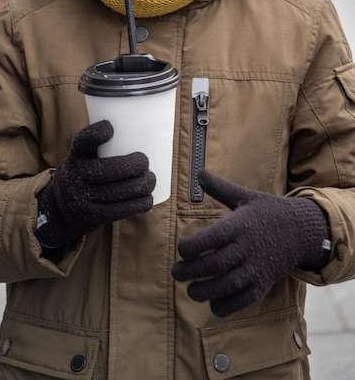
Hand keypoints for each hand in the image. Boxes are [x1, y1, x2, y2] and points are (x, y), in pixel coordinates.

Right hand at [36, 120, 155, 247]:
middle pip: (107, 170)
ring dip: (142, 185)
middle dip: (134, 166)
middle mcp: (75, 175)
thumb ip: (106, 143)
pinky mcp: (93, 216)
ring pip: (118, 192)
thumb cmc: (85, 171)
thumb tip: (151, 125)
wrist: (61, 207)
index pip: (82, 141)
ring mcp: (82, 198)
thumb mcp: (84, 155)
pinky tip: (148, 198)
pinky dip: (140, 203)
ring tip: (151, 179)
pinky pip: (121, 210)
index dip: (96, 134)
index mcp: (76, 154)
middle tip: (145, 162)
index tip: (111, 128)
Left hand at [172, 170, 329, 316]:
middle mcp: (248, 248)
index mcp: (240, 225)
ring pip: (227, 285)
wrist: (302, 230)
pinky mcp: (264, 283)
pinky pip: (244, 300)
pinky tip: (212, 304)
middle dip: (191, 271)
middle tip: (176, 272)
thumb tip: (199, 171)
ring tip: (190, 289)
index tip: (181, 250)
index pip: (211, 238)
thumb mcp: (246, 196)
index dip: (191, 247)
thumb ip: (220, 188)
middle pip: (215, 264)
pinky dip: (226, 306)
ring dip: (204, 291)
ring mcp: (257, 268)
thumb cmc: (268, 211)